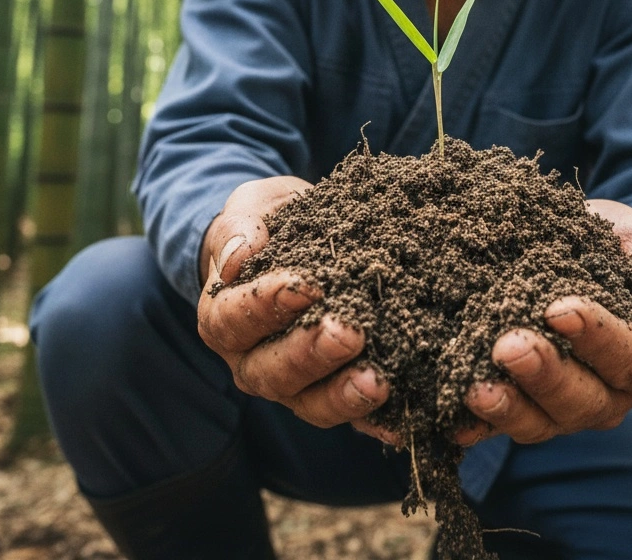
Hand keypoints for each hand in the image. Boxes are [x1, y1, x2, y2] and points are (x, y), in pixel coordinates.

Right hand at [196, 177, 390, 433]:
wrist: (297, 239)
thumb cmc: (270, 225)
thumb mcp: (251, 210)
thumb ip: (239, 228)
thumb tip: (240, 256)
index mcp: (224, 318)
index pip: (236, 319)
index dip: (268, 305)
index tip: (305, 285)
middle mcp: (255, 362)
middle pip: (275, 372)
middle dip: (312, 355)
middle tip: (349, 333)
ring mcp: (297, 386)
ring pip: (315, 403)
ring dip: (345, 394)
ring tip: (378, 381)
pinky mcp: (338, 394)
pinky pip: (359, 418)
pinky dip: (382, 421)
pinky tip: (406, 418)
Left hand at [464, 199, 631, 443]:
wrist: (576, 249)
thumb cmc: (614, 245)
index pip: (626, 354)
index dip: (594, 335)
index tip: (559, 308)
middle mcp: (607, 394)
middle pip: (580, 399)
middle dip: (543, 375)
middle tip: (508, 346)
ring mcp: (561, 408)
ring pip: (538, 422)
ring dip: (507, 408)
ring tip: (475, 387)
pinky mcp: (520, 408)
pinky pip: (497, 428)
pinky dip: (475, 427)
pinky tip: (453, 419)